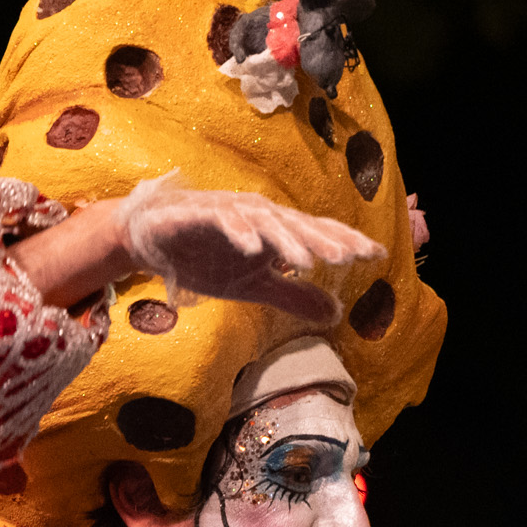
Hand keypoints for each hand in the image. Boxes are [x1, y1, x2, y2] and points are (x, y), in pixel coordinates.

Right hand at [113, 174, 383, 321]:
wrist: (150, 239)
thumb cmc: (204, 256)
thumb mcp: (252, 285)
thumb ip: (292, 295)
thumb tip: (336, 314)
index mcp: (276, 231)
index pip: (316, 234)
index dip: (345, 242)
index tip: (376, 256)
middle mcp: (259, 216)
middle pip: (297, 227)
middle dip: (322, 242)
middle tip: (350, 258)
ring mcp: (230, 212)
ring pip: (265, 223)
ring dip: (286, 241)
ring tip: (306, 262)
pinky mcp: (199, 214)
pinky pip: (223, 220)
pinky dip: (238, 231)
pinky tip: (253, 248)